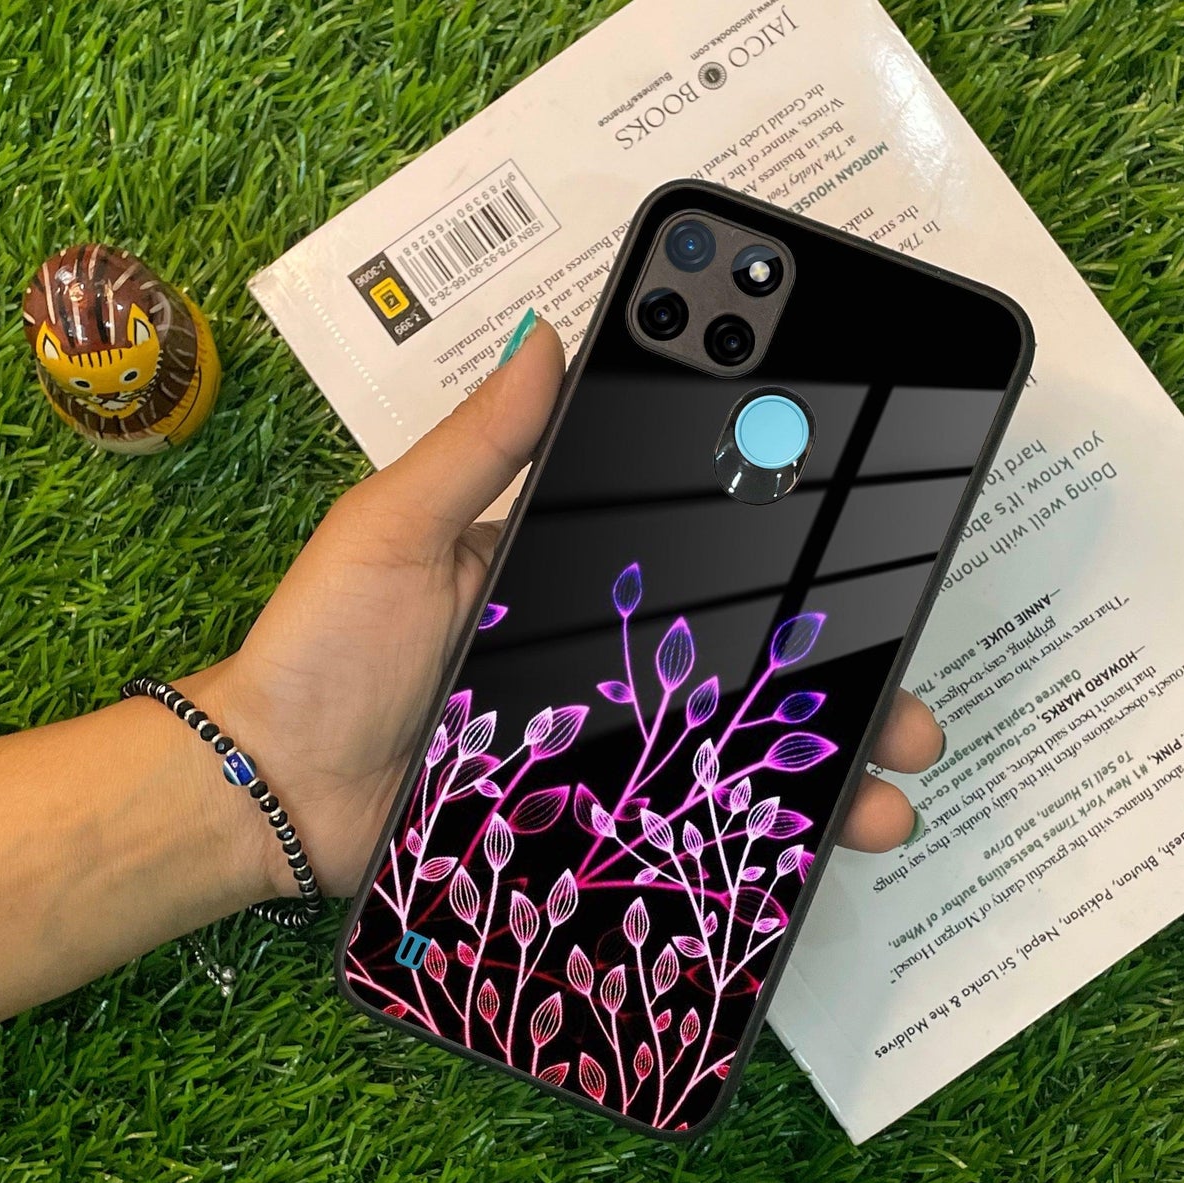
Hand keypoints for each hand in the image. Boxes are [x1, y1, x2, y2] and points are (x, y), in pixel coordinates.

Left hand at [190, 319, 942, 898]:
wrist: (274, 793)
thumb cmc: (324, 650)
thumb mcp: (394, 529)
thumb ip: (475, 449)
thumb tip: (547, 337)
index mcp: (561, 571)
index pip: (692, 547)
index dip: (779, 540)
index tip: (861, 526)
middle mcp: (598, 653)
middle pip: (738, 652)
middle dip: (836, 667)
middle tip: (909, 684)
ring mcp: (599, 740)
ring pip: (731, 744)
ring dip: (822, 759)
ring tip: (892, 776)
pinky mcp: (587, 813)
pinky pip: (684, 819)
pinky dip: (755, 833)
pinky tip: (820, 845)